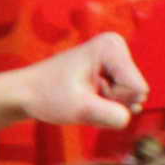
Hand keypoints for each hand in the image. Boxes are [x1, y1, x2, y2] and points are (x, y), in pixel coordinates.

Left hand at [4, 33, 149, 134]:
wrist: (27, 93)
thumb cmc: (48, 96)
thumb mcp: (80, 109)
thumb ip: (111, 115)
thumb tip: (128, 118)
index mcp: (111, 46)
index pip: (137, 89)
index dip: (113, 99)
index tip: (85, 92)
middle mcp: (117, 47)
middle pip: (136, 93)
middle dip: (111, 103)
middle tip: (84, 97)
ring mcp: (115, 60)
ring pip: (131, 100)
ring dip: (107, 107)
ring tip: (84, 98)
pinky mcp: (113, 72)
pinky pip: (124, 101)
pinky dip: (105, 107)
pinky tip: (87, 100)